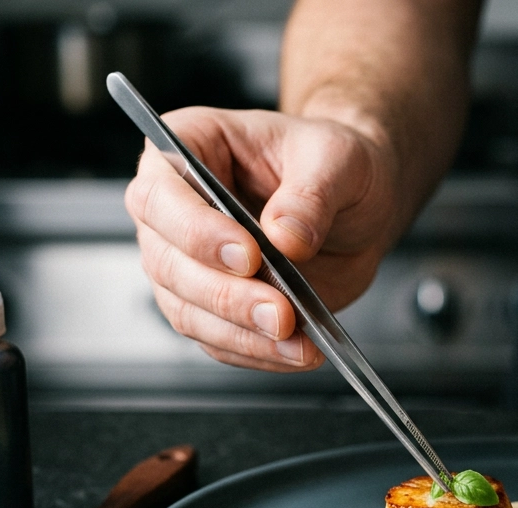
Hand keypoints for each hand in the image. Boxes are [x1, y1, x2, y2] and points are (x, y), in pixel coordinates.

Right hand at [125, 106, 399, 371]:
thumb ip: (312, 193)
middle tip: (279, 312)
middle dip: (224, 295)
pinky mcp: (212, 306)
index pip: (161, 193)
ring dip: (240, 333)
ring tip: (295, 339)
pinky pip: (218, 340)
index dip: (196, 230)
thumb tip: (285, 236)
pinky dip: (256, 352)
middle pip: (167, 263)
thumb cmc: (334, 162)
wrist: (356, 205)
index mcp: (189, 146)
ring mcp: (187, 262)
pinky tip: (296, 351)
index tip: (248, 255)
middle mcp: (175, 208)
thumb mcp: (338, 158)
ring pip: (187, 310)